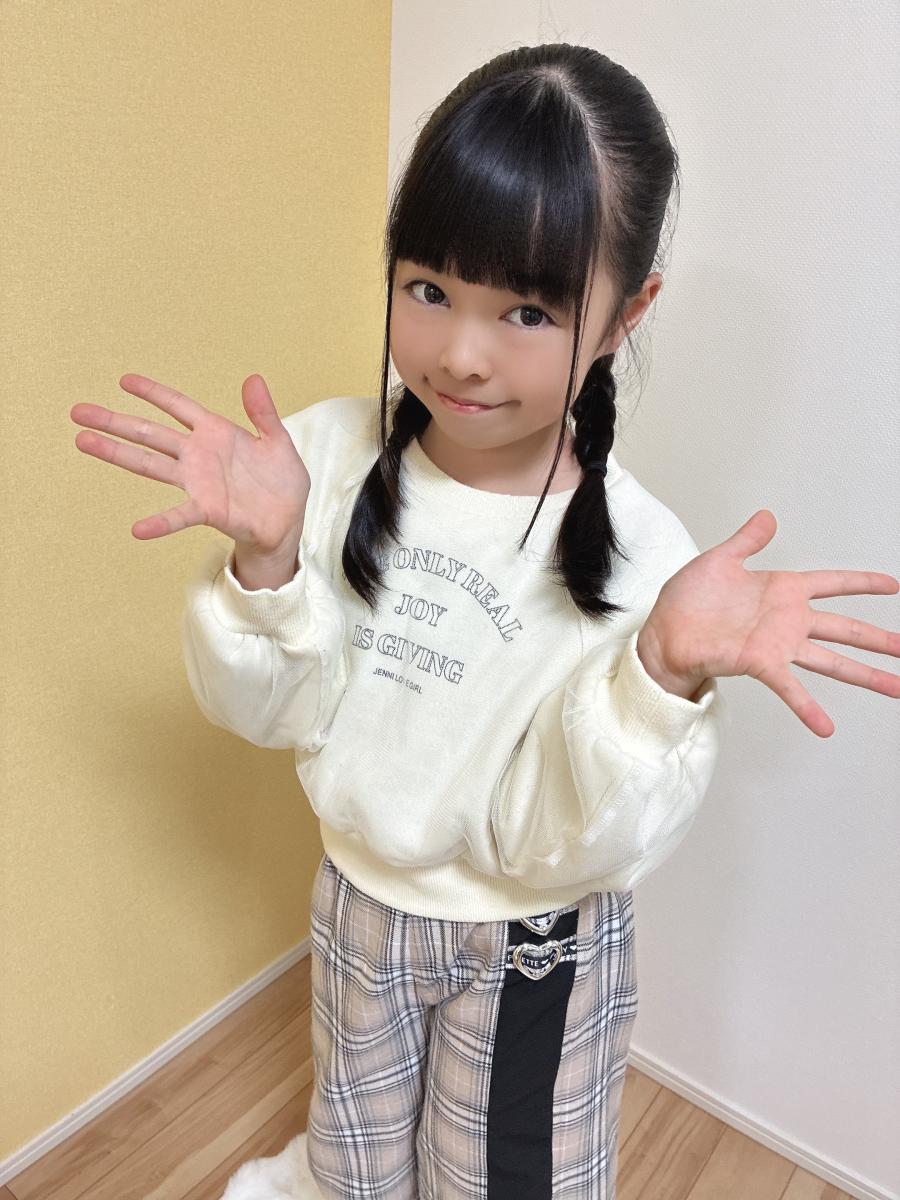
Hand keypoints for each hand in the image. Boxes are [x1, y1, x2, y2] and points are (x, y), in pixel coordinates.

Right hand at [71, 373, 309, 553]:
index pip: (179, 406)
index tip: (124, 380)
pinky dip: (160, 522)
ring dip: (118, 454)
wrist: (288, 521)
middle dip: (115, 421)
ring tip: (84, 442)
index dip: (153, 393)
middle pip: (150, 433)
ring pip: (151, 464)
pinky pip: (179, 515)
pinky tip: (138, 529)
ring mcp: (198, 482)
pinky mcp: (208, 509)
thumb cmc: (281, 482)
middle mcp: (198, 455)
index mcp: (216, 432)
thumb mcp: (278, 442)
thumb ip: (263, 413)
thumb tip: (253, 378)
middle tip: (79, 411)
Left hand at [638, 510, 899, 737]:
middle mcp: (787, 620)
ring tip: (897, 688)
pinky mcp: (761, 664)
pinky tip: (827, 727)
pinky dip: (808, 708)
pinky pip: (791, 688)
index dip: (862, 583)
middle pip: (845, 628)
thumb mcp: (719, 560)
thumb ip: (747, 541)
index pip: (832, 583)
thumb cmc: (687, 600)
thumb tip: (767, 517)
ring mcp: (778, 644)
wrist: (663, 631)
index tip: (893, 586)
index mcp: (782, 590)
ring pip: (833, 661)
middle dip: (879, 639)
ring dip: (865, 675)